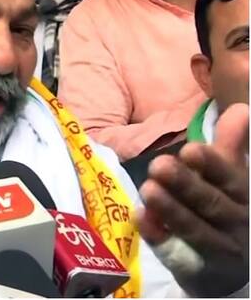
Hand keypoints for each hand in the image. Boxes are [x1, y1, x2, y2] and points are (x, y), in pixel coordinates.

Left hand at [136, 103, 248, 296]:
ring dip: (170, 210)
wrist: (231, 270)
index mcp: (243, 196)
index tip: (189, 149)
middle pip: (210, 203)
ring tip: (147, 189)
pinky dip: (157, 237)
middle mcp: (236, 223)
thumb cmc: (227, 211)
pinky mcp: (196, 271)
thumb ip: (231, 146)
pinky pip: (176, 255)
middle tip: (158, 165)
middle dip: (185, 184)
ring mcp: (218, 250)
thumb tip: (240, 109)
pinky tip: (139, 218)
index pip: (230, 178)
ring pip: (194, 230)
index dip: (212, 165)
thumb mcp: (233, 179)